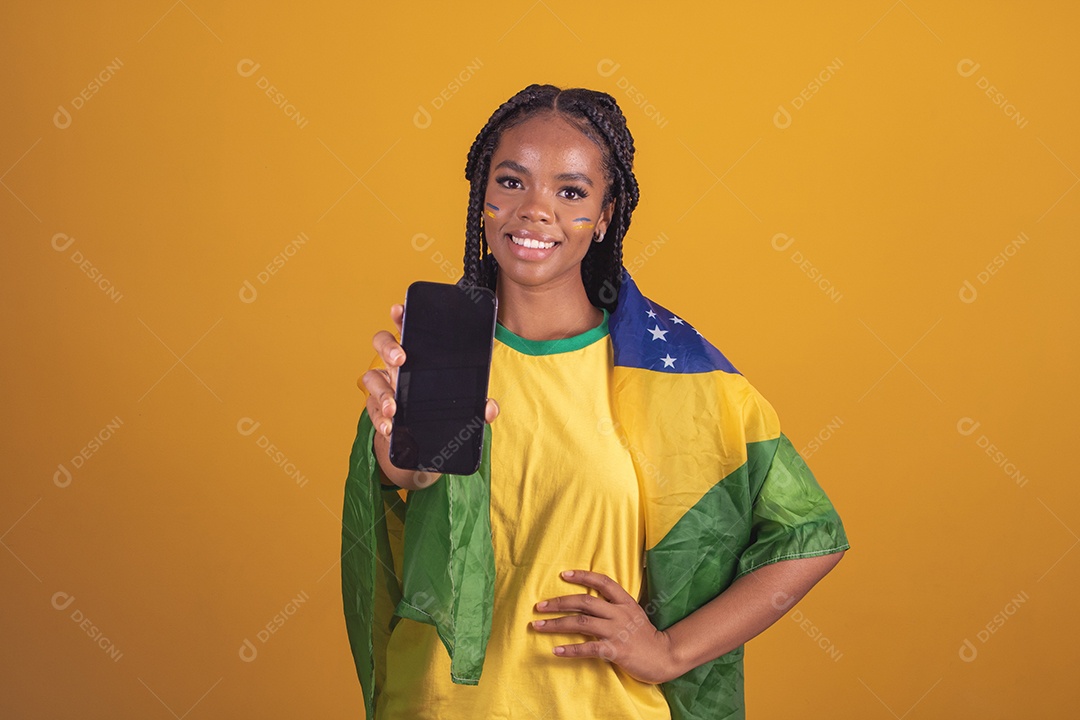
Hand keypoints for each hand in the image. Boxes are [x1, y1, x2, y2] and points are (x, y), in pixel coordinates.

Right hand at [358, 303, 499, 489]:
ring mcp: (385, 385)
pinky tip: (389, 427)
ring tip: (394, 408)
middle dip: (389, 347)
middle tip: (401, 359)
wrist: (421, 436)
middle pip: (382, 343)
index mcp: (417, 353)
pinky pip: (372, 408)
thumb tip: (489, 408)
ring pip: (371, 378)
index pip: (406, 326)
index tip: (399, 310)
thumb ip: (477, 403)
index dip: (400, 315)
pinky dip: (379, 418)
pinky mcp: (378, 407)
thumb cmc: (439, 405)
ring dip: (382, 392)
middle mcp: (396, 365)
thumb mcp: (462, 400)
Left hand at [531, 570, 676, 684]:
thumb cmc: (646, 636)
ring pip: (582, 623)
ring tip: (538, 625)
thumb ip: (616, 606)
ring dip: (557, 624)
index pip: (603, 582)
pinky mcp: (616, 650)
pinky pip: (589, 648)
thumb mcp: (634, 613)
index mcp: (625, 602)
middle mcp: (619, 613)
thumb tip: (591, 600)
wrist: (665, 657)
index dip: (583, 576)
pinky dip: (570, 649)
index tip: (564, 574)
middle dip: (559, 602)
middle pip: (585, 602)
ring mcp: (617, 632)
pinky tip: (556, 650)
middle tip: (539, 606)